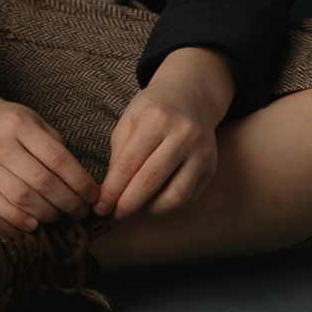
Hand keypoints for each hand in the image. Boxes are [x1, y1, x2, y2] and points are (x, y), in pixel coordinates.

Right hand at [0, 60, 96, 231]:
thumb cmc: (12, 127)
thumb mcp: (36, 124)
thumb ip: (58, 150)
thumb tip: (85, 188)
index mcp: (18, 124)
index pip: (57, 159)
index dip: (80, 181)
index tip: (93, 195)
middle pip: (42, 181)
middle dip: (69, 202)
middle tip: (81, 211)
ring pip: (23, 197)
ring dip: (49, 213)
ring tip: (61, 216)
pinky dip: (20, 219)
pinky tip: (35, 224)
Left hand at [97, 45, 233, 218]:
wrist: (190, 98)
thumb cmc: (153, 110)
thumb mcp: (128, 121)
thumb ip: (119, 155)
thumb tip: (110, 193)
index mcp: (156, 120)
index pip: (129, 165)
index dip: (112, 190)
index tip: (100, 206)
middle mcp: (183, 136)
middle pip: (150, 182)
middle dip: (128, 204)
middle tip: (115, 213)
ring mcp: (201, 153)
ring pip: (174, 197)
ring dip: (150, 209)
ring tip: (136, 206)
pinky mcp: (211, 167)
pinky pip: (187, 198)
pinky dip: (167, 205)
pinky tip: (154, 200)